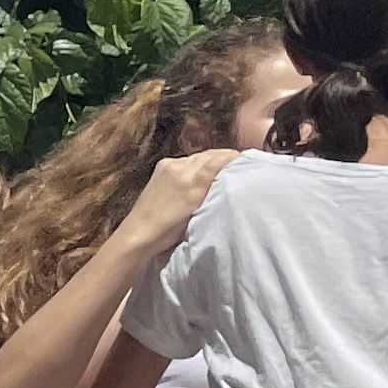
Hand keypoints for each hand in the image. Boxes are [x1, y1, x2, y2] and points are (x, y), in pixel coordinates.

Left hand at [121, 147, 236, 253]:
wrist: (139, 232)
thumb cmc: (171, 231)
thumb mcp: (200, 213)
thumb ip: (214, 191)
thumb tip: (231, 178)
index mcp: (191, 180)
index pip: (218, 160)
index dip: (234, 159)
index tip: (248, 162)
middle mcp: (180, 167)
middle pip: (209, 155)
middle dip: (225, 158)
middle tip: (240, 165)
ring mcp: (169, 165)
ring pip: (198, 156)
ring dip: (211, 160)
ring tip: (224, 168)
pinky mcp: (161, 167)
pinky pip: (186, 160)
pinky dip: (197, 163)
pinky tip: (202, 171)